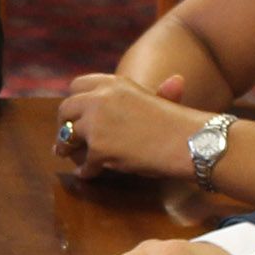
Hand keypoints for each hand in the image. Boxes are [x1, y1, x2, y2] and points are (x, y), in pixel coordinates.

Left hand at [55, 74, 203, 180]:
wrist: (190, 141)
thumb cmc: (177, 124)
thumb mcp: (157, 99)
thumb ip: (146, 94)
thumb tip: (173, 80)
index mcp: (113, 83)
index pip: (77, 86)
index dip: (74, 102)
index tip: (75, 115)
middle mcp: (100, 98)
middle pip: (66, 110)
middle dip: (64, 125)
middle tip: (66, 139)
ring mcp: (96, 123)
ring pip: (67, 137)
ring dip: (68, 148)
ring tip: (70, 156)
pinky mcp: (98, 148)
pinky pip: (83, 163)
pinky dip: (86, 171)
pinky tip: (90, 174)